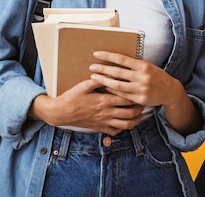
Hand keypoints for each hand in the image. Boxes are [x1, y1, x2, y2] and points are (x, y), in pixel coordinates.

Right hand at [30, 79, 144, 135]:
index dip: (135, 95)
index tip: (140, 91)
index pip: (126, 99)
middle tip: (143, 102)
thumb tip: (109, 71)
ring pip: (126, 125)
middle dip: (139, 108)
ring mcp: (104, 122)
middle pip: (130, 113)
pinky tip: (126, 123)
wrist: (61, 113)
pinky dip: (123, 129)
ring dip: (135, 120)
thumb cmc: (72, 98)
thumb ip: (98, 79)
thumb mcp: (84, 85)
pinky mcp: (99, 128)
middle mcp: (107, 113)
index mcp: (105, 101)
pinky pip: (115, 132)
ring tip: (140, 114)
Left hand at [90, 51, 201, 135]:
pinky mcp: (140, 99)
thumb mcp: (147, 66)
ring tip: (94, 78)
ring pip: (118, 85)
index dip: (108, 56)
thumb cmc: (156, 75)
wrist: (169, 90)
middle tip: (91, 67)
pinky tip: (106, 87)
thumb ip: (133, 65)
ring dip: (104, 81)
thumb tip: (115, 60)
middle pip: (118, 72)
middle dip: (103, 69)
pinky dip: (113, 91)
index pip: (122, 59)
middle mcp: (142, 77)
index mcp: (143, 65)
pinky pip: (123, 95)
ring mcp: (141, 89)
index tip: (96, 54)